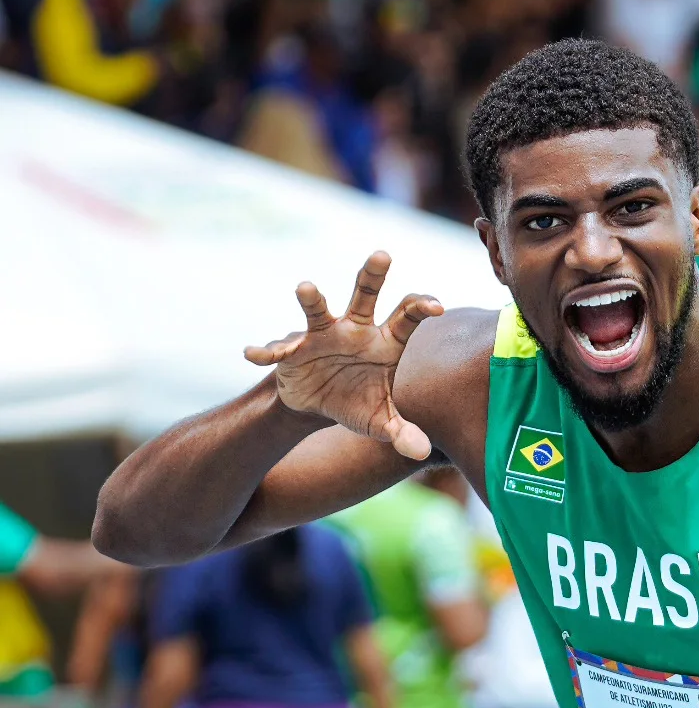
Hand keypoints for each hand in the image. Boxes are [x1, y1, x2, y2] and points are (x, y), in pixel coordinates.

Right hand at [244, 252, 441, 460]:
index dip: (421, 308)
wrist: (318, 406)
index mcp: (385, 341)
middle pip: (366, 295)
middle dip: (373, 275)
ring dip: (312, 299)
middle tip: (383, 255)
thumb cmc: (357, 402)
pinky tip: (253, 354)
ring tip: (304, 287)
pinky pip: (279, 348)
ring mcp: (322, 334)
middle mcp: (355, 329)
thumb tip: (421, 452)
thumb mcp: (380, 422)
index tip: (437, 306)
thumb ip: (402, 432)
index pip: (407, 317)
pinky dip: (267, 351)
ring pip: (319, 311)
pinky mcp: (293, 349)